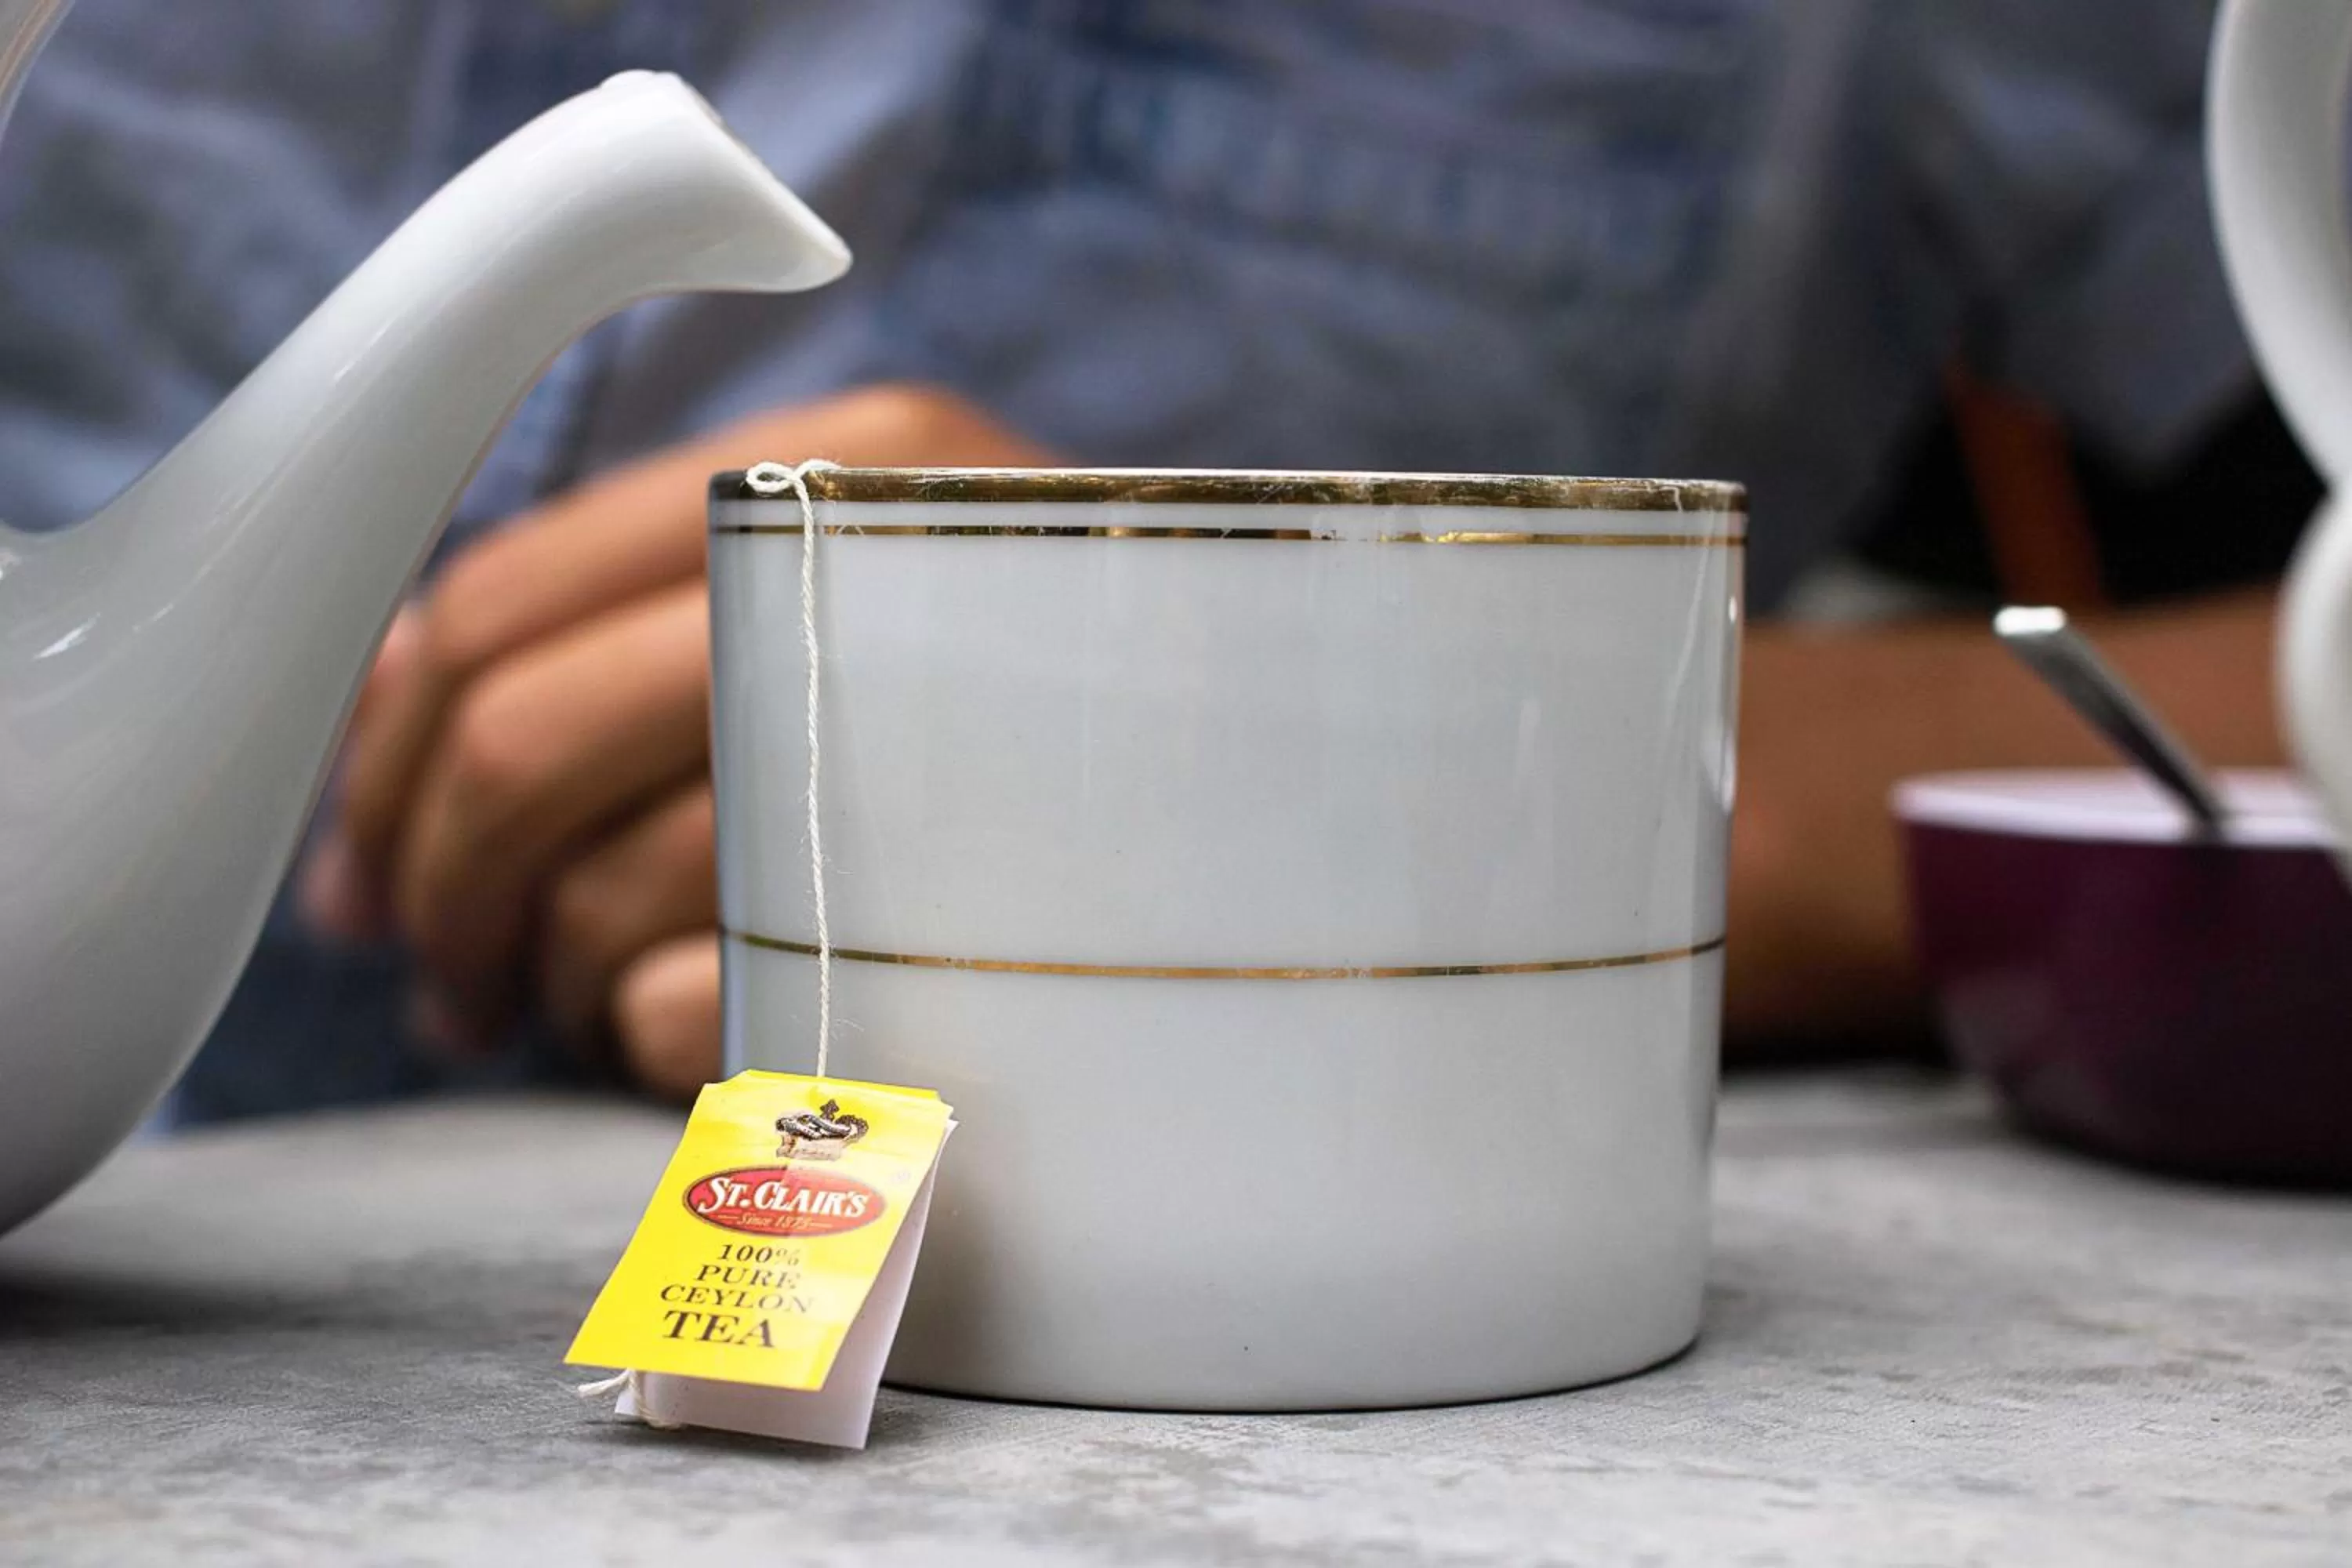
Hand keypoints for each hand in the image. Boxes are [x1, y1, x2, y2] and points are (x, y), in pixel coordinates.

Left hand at [300, 383, 1054, 1096]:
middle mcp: (882, 589)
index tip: (364, 870)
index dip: (384, 751)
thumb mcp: (847, 577)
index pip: (497, 604)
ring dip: (547, 981)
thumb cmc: (1024, 690)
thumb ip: (633, 600)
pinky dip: (660, 1044)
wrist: (1293, 777)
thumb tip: (376, 707)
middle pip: (524, 744)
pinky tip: (697, 1034)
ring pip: (604, 898)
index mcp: (838, 466)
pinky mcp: (961, 936)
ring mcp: (933, 766)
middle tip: (444, 980)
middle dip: (436, 888)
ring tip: (572, 1008)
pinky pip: (702, 1011)